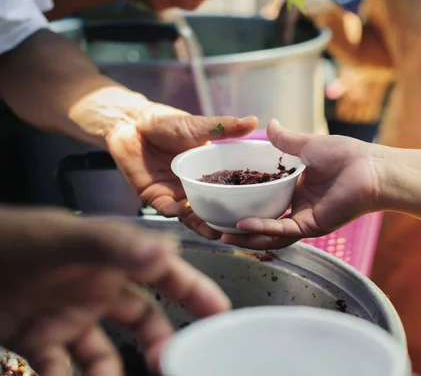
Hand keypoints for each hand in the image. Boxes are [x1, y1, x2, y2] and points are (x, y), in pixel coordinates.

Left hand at [0, 206, 229, 375]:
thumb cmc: (16, 237)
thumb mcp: (67, 237)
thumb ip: (115, 245)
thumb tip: (167, 253)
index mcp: (114, 257)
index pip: (166, 273)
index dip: (196, 291)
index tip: (221, 314)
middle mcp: (99, 287)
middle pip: (145, 318)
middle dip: (162, 342)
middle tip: (173, 363)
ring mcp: (70, 314)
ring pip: (104, 353)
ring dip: (111, 374)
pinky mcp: (39, 337)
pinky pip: (60, 369)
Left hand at [106, 106, 257, 239]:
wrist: (132, 123)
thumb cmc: (166, 123)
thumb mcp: (200, 127)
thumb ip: (225, 128)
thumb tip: (254, 120)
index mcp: (209, 172)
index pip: (229, 191)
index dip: (241, 203)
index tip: (255, 212)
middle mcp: (195, 187)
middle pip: (213, 210)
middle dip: (224, 222)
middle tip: (237, 230)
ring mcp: (176, 193)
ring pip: (191, 216)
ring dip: (202, 225)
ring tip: (214, 232)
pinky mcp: (155, 197)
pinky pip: (166, 209)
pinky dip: (173, 211)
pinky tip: (180, 210)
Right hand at [221, 119, 382, 248]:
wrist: (371, 168)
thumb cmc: (347, 155)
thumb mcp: (307, 145)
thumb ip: (286, 140)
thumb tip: (269, 124)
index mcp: (295, 189)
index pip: (263, 199)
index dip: (243, 201)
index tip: (222, 198)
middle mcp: (297, 207)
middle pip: (262, 221)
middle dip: (239, 226)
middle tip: (214, 224)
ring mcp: (304, 219)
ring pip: (269, 233)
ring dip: (246, 235)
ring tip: (221, 234)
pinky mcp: (312, 226)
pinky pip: (283, 231)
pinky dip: (262, 229)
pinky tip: (242, 225)